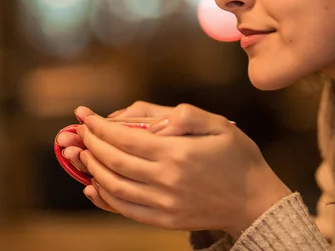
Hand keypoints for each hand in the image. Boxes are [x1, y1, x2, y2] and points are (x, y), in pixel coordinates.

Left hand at [77, 103, 291, 236]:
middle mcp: (166, 180)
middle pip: (114, 161)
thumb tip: (154, 121)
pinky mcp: (165, 220)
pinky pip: (126, 210)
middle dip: (91, 143)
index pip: (125, 137)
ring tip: (83, 154)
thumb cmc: (238, 157)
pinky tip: (93, 186)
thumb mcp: (219, 125)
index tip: (85, 115)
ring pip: (114, 186)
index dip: (100, 126)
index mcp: (177, 152)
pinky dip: (104, 198)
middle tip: (80, 131)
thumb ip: (185, 116)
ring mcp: (164, 203)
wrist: (254, 201)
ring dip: (92, 169)